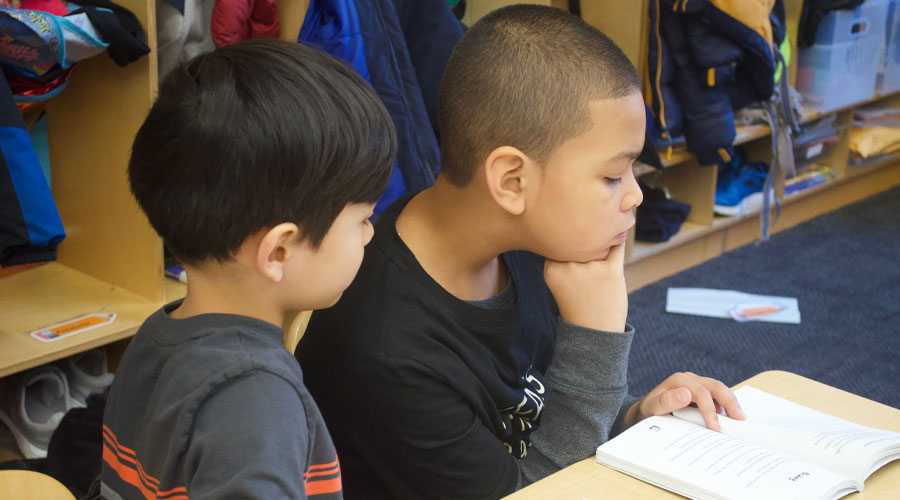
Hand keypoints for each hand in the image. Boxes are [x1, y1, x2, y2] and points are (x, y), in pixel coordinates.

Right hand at [543, 243, 626, 331]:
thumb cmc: (577, 303)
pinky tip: (617, 242)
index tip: (575, 255)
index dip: (569, 243)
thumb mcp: (557, 280)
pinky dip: (618, 241)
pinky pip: (617, 246)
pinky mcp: (611, 271)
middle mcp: (568, 266)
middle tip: (589, 270)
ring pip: (598, 240)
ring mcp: (590, 268)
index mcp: (551, 269)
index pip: (560, 242)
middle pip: (580, 239)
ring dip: (602, 245)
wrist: (595, 331)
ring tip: (600, 270)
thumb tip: (577, 225)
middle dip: (586, 244)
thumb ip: (561, 257)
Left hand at [624, 372, 744, 430]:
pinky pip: (718, 397)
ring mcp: (697, 385)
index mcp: (679, 380)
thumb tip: (685, 394)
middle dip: (729, 401)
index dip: (709, 409)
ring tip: (738, 419)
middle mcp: (690, 380)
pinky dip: (726, 406)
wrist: (645, 412)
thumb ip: (665, 402)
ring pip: (720, 390)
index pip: (701, 392)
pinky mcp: (702, 393)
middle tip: (739, 418)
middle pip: (715, 386)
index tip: (715, 427)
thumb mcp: (651, 408)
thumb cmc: (648, 411)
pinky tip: (730, 418)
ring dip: (731, 403)